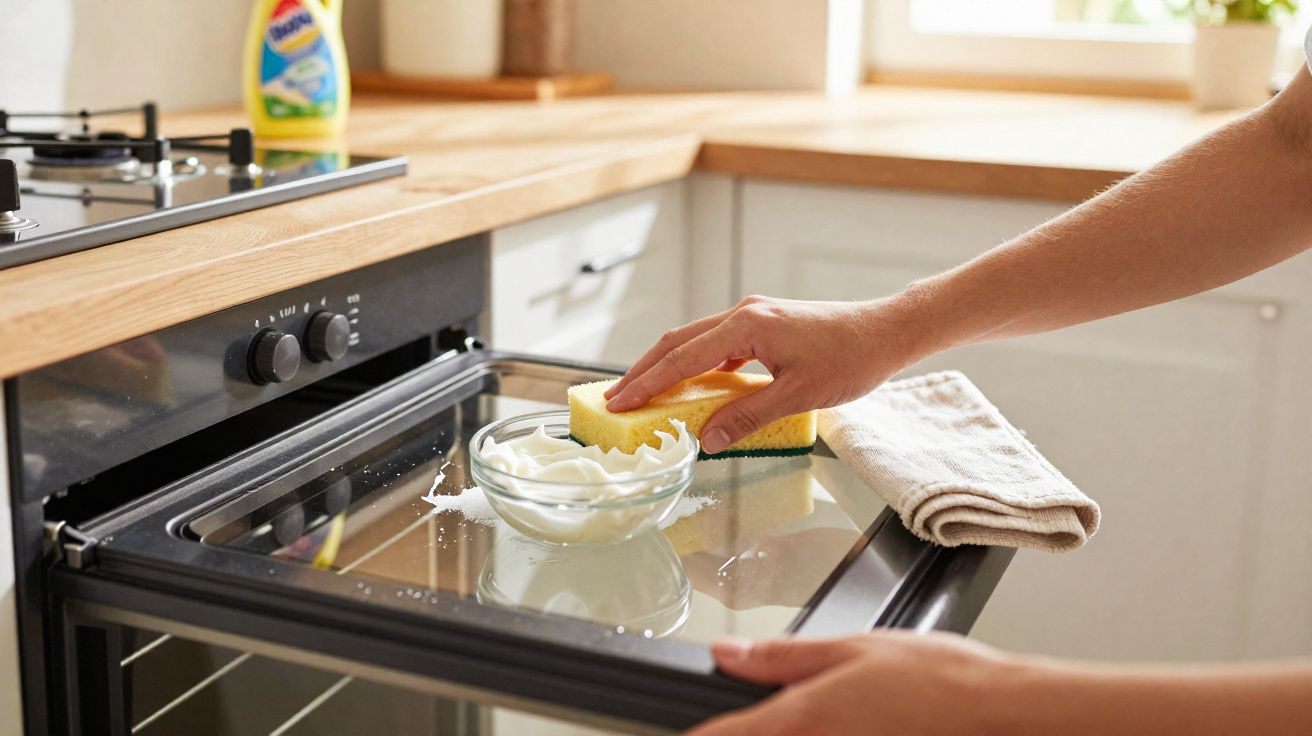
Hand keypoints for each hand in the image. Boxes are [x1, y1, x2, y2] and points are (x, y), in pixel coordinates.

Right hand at [605, 295, 926, 453]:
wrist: (887, 332)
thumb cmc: (850, 359)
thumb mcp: (797, 396)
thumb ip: (746, 417)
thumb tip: (705, 439)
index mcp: (747, 326)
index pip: (682, 358)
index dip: (646, 383)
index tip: (618, 403)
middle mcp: (744, 313)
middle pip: (679, 341)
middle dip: (644, 371)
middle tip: (616, 399)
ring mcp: (754, 316)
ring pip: (696, 340)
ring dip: (668, 366)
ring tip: (643, 393)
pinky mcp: (766, 324)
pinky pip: (718, 343)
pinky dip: (696, 364)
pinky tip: (692, 386)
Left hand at [687, 630, 1015, 735]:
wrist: (999, 713)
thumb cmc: (939, 677)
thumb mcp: (852, 647)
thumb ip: (782, 657)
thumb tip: (727, 653)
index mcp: (804, 716)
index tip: (685, 734)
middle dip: (748, 731)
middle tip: (769, 713)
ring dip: (783, 734)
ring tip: (813, 714)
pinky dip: (823, 735)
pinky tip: (836, 724)